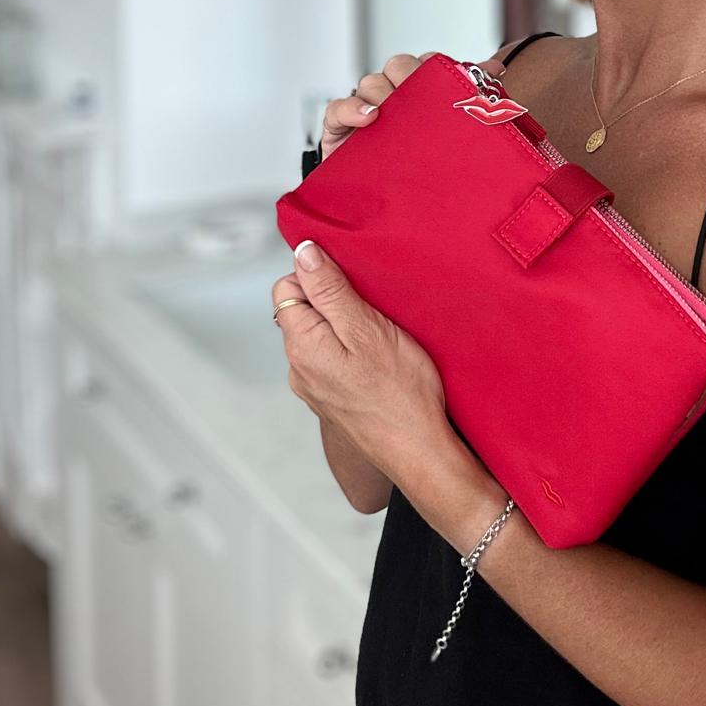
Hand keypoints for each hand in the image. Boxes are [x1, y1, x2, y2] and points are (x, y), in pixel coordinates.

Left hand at [272, 239, 451, 486]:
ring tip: (381, 336)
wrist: (419, 452)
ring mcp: (314, 387)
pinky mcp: (333, 400)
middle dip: (334, 299)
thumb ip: (329, 289)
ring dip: (345, 325)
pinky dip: (352, 350)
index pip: (286, 286)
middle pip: (302, 310)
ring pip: (320, 334)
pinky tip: (380, 360)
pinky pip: (333, 358)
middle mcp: (298, 368)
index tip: (354, 284)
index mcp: (301, 345)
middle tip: (373, 310)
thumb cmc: (401, 392)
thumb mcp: (367, 327)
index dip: (319, 275)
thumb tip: (302, 253)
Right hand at [318, 46, 510, 158]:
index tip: (455, 80)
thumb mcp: (452, 140)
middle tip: (423, 99)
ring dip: (384, 92)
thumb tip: (496, 68)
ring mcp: (365, 113)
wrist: (389, 218)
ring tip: (393, 112)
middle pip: (398, 66)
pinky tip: (368, 118)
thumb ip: (474, 102)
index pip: (428, 64)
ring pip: (371, 82)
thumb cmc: (423, 177)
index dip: (439, 67)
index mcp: (421, 98)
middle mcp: (394, 100)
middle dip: (411, 76)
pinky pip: (337, 108)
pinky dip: (351, 108)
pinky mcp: (339, 130)